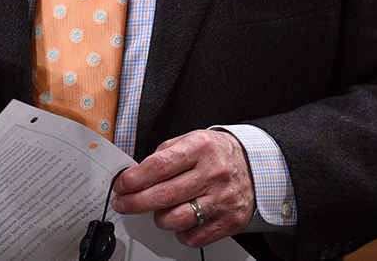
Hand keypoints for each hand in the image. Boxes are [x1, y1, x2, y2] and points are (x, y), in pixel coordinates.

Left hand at [111, 130, 255, 248]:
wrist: (255, 167)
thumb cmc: (216, 154)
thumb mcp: (191, 140)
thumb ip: (164, 155)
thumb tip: (135, 174)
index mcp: (200, 148)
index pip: (160, 166)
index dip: (135, 179)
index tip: (121, 185)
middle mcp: (213, 173)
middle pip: (165, 195)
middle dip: (136, 202)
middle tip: (123, 204)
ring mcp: (222, 199)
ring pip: (177, 219)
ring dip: (159, 218)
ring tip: (158, 210)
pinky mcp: (229, 221)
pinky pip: (194, 236)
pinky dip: (180, 232)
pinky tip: (180, 220)